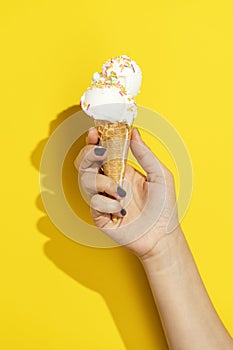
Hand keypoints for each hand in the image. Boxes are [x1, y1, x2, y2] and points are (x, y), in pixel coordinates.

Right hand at [74, 127, 179, 258]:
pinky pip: (95, 203)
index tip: (95, 132)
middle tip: (100, 153)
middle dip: (88, 154)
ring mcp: (104, 198)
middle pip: (85, 163)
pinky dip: (108, 204)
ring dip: (103, 182)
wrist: (162, 236)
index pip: (101, 151)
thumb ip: (146, 154)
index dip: (94, 140)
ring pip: (86, 181)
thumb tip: (135, 133)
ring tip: (121, 191)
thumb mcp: (160, 175)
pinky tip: (121, 210)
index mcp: (122, 170)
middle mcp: (110, 182)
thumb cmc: (163, 207)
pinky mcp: (100, 215)